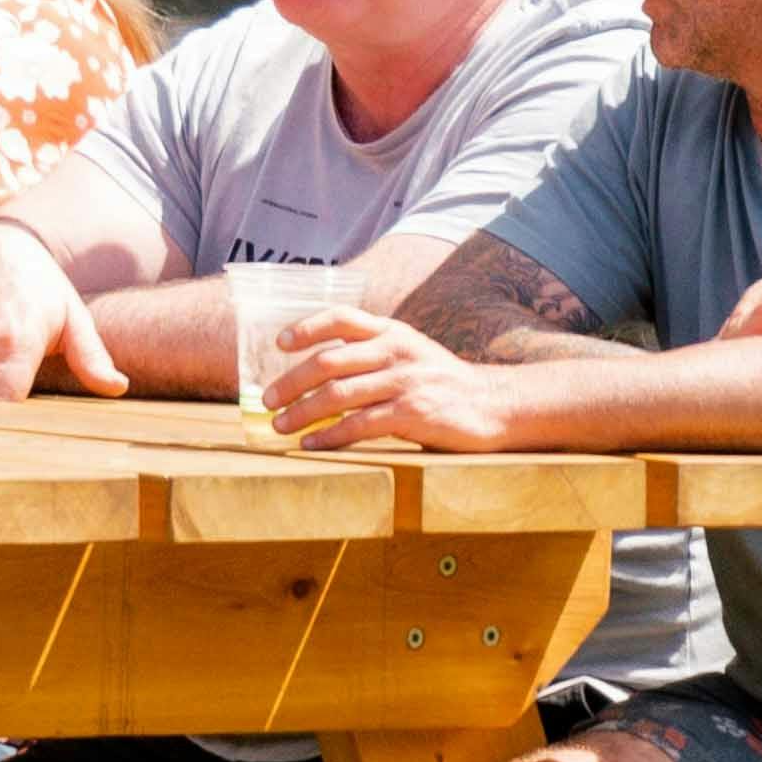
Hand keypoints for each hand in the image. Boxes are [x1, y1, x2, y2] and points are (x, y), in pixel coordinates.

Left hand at [260, 306, 509, 454]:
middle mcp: (396, 351)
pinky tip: (311, 444)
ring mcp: (405, 381)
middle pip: (328, 362)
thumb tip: (321, 366)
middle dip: (291, 382)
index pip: (342, 318)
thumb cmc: (443, 382)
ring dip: (301, 412)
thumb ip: (374, 353)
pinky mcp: (413, 413)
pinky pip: (359, 425)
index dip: (307, 327)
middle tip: (267, 401)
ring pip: (338, 395)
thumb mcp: (411, 353)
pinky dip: (329, 435)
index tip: (280, 344)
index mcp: (393, 332)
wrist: (494, 405)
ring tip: (280, 426)